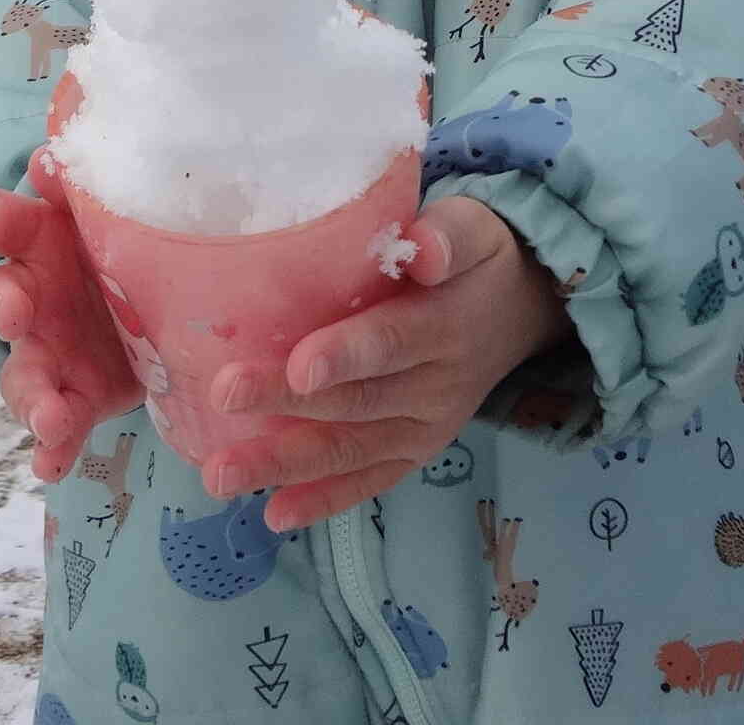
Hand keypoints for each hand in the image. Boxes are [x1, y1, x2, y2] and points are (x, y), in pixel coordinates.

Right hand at [0, 154, 143, 484]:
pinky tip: (50, 463)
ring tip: (45, 415)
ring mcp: (49, 351)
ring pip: (23, 374)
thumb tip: (51, 159)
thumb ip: (83, 187)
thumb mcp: (110, 209)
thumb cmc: (124, 241)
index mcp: (36, 236)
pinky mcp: (76, 398)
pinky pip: (58, 428)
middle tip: (14, 314)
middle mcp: (30, 294)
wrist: (168, 307)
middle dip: (0, 305)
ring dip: (29, 395)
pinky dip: (52, 447)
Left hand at [195, 197, 572, 531]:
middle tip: (223, 397)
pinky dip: (324, 500)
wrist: (520, 310)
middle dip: (285, 405)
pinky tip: (274, 514)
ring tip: (222, 476)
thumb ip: (446, 234)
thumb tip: (423, 248)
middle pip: (355, 400)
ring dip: (286, 465)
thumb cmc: (474, 260)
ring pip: (351, 450)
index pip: (392, 342)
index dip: (347, 356)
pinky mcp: (414, 452)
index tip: (299, 367)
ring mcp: (424, 428)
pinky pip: (369, 481)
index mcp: (444, 326)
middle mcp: (435, 387)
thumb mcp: (471, 229)